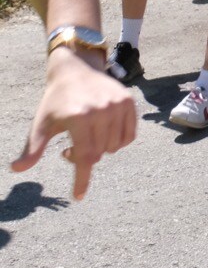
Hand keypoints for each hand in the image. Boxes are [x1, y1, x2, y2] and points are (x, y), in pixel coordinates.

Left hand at [12, 52, 136, 200]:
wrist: (76, 70)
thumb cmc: (55, 101)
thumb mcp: (41, 124)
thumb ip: (33, 148)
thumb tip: (17, 169)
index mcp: (79, 117)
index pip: (84, 156)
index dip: (81, 179)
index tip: (78, 197)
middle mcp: (101, 111)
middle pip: (100, 153)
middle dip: (86, 156)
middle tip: (71, 147)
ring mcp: (117, 105)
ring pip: (116, 146)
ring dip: (103, 149)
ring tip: (89, 137)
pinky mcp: (129, 102)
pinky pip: (130, 135)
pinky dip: (119, 141)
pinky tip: (105, 133)